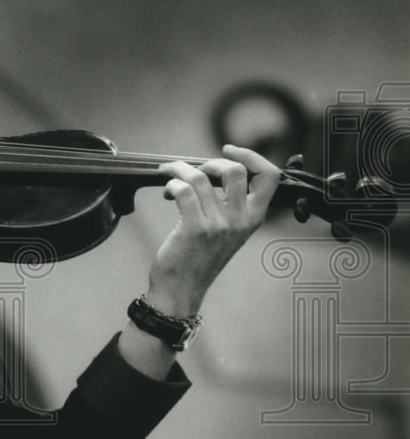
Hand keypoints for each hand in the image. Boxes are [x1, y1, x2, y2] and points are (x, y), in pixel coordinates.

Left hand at [148, 144, 278, 315]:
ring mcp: (219, 225)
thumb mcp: (227, 230)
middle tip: (195, 170)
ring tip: (170, 176)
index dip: (251, 156)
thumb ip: (230, 203)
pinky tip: (167, 192)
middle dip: (210, 161)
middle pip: (235, 170)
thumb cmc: (199, 256)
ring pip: (200, 177)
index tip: (229, 149)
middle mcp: (241, 220)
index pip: (270, 177)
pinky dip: (171, 184)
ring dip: (179, 169)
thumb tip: (214, 169)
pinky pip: (183, 191)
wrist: (181, 288)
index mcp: (253, 217)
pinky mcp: (195, 229)